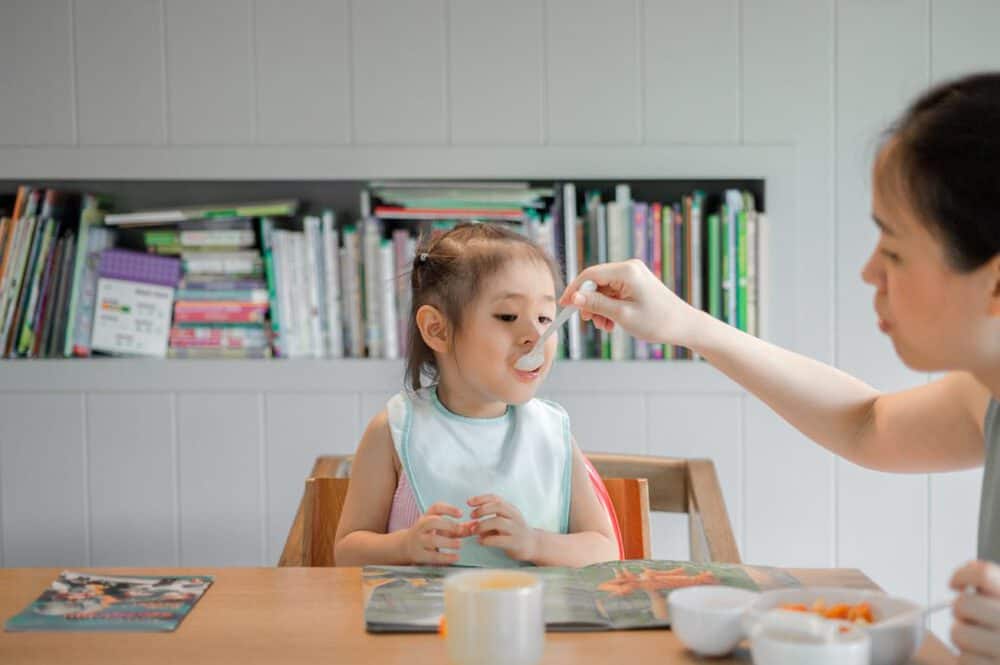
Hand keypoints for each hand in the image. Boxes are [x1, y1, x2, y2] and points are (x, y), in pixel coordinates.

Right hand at [401, 502, 468, 565]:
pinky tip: (455, 557)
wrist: (405, 546)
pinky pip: (431, 556)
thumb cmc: (429, 534)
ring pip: (431, 540)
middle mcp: (421, 527)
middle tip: (460, 530)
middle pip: (431, 522)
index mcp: (427, 516)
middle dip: (447, 525)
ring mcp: (418, 541)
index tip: (461, 514)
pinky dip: (445, 557)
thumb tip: (476, 526)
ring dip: (447, 542)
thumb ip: (459, 527)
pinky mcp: (418, 555)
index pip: (436, 508)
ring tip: (460, 545)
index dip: (448, 509)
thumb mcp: (441, 528)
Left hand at [468, 494, 537, 562]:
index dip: (481, 498)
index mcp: (510, 509)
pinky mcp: (515, 543)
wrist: (533, 545)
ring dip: (483, 525)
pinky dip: (487, 540)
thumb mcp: (503, 521)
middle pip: (499, 506)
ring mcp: (515, 530)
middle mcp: (514, 517)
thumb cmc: (514, 531)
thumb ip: (487, 520)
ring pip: (499, 522)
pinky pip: (500, 540)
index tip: (468, 502)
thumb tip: (467, 524)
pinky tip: (480, 541)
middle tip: (472, 516)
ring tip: (474, 530)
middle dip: (482, 509)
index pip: (495, 498)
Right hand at [560, 259, 704, 347]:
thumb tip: (574, 298)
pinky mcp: (636, 284)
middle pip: (596, 282)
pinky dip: (609, 307)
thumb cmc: (658, 321)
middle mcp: (629, 268)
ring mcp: (633, 275)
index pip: (590, 275)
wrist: (684, 326)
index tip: (564, 305)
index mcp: (626, 271)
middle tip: (589, 321)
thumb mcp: (622, 315)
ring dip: (599, 308)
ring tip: (604, 326)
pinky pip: (614, 293)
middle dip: (589, 302)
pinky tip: (611, 323)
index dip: (574, 290)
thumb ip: (596, 304)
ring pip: (604, 290)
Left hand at [949, 560, 999, 662]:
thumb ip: (986, 584)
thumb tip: (964, 573)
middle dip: (961, 612)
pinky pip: (964, 660)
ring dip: (962, 638)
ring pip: (959, 634)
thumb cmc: (999, 630)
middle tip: (973, 620)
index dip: (962, 575)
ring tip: (979, 642)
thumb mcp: (998, 602)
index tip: (955, 584)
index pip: (983, 574)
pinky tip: (983, 659)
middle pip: (963, 605)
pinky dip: (967, 661)